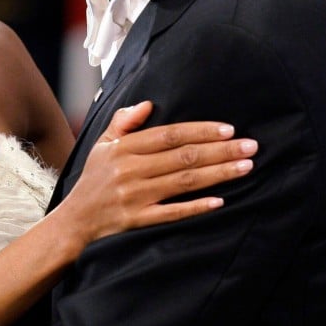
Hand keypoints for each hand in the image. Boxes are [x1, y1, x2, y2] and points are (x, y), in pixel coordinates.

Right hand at [62, 100, 256, 243]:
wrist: (75, 220)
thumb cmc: (94, 179)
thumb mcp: (102, 144)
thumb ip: (124, 122)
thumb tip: (147, 104)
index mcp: (124, 148)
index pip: (169, 134)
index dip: (200, 130)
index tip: (228, 129)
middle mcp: (131, 170)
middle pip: (183, 157)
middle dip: (220, 151)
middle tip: (250, 146)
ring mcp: (136, 197)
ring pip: (184, 182)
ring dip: (218, 174)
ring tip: (245, 167)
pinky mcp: (139, 220)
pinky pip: (172, 213)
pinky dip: (196, 207)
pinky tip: (220, 200)